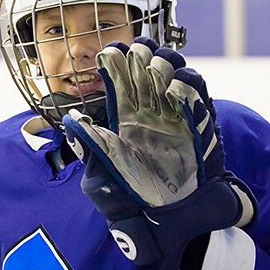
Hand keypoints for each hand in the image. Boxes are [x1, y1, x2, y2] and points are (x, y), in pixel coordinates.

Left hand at [63, 37, 256, 269]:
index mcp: (126, 119)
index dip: (117, 63)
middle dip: (143, 56)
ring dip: (167, 66)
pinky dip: (189, 91)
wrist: (167, 220)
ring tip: (156, 64)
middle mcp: (151, 114)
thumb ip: (91, 145)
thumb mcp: (104, 174)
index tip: (110, 51)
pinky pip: (198, 102)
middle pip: (148, 73)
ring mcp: (176, 119)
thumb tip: (71, 121)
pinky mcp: (198, 130)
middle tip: (137, 50)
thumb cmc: (133, 197)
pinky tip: (175, 88)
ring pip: (174, 79)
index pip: (121, 82)